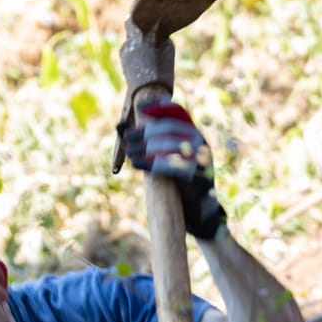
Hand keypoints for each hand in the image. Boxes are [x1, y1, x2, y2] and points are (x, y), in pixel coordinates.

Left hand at [119, 101, 226, 239]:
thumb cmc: (179, 185)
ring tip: (130, 153)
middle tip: (126, 138)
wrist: (200, 214)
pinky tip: (137, 165)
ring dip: (146, 148)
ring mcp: (201, 160)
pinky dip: (151, 164)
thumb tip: (120, 128)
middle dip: (145, 132)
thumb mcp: (165, 159)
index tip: (140, 110)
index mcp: (195, 134)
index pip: (178, 112)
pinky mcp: (197, 177)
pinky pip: (171, 166)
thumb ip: (148, 143)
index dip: (159, 108)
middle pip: (170, 129)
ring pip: (170, 145)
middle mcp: (201, 143)